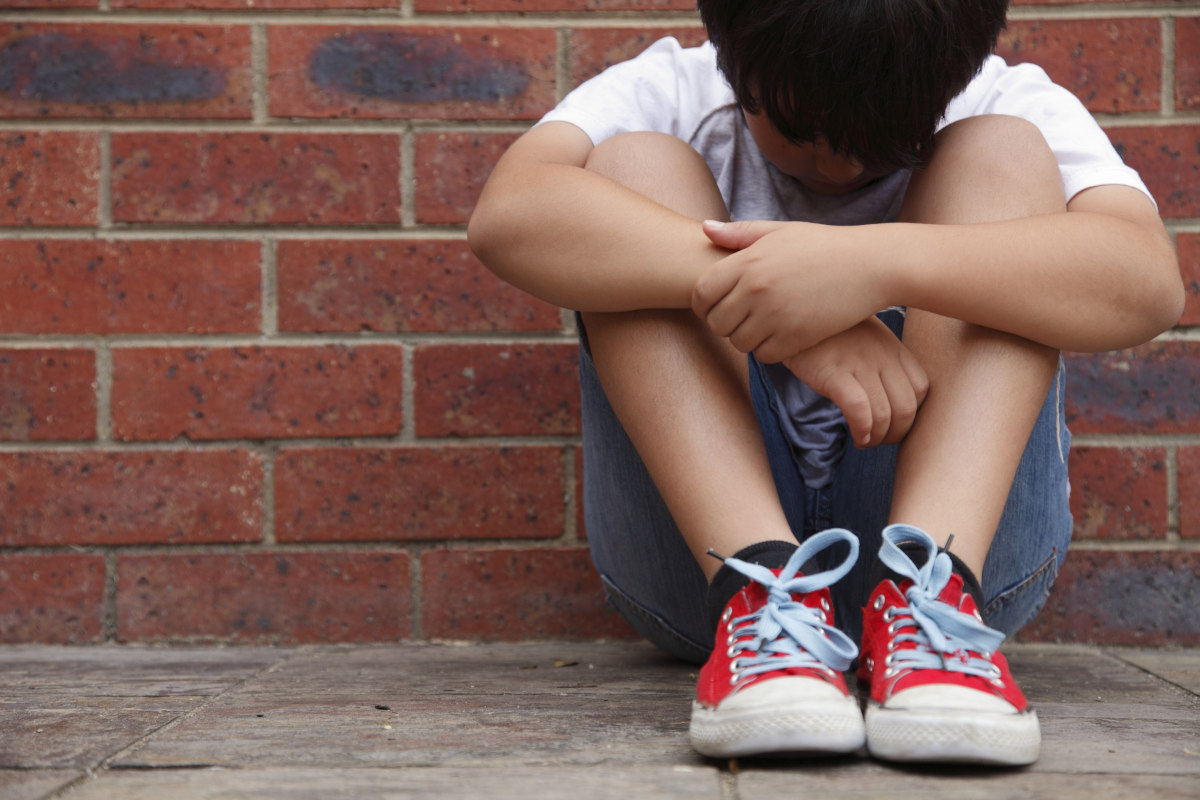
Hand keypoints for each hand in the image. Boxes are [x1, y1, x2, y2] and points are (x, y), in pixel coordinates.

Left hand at [693, 219, 888, 361]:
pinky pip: (765, 355)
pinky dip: (769, 350)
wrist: (870, 265)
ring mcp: (776, 315)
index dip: (704, 305)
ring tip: (762, 327)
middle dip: (725, 324)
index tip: (716, 306)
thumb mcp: (780, 231)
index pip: (701, 294)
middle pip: (716, 323)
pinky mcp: (797, 337)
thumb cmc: (823, 245)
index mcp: (748, 262)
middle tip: (742, 319)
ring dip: (747, 339)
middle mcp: (757, 290)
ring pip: (738, 343)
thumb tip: (704, 228)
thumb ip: (739, 234)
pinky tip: (781, 336)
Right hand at [783, 316, 928, 446]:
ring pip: (884, 414)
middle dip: (896, 434)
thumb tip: (888, 392)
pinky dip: (862, 429)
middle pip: (906, 407)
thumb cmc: (826, 329)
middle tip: (878, 440)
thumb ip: (881, 357)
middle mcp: (881, 354)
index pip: (921, 388)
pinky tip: (856, 436)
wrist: (792, 310)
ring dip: (877, 437)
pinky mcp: (833, 373)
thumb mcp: (864, 334)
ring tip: (863, 441)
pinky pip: (859, 409)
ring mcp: (858, 363)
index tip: (894, 424)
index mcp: (892, 346)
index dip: (912, 414)